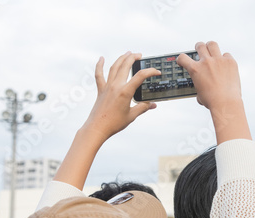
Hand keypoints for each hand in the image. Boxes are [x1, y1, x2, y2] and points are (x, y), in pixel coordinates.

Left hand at [52, 53, 159, 189]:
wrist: (98, 127)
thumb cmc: (114, 123)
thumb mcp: (132, 115)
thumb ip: (143, 108)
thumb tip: (153, 105)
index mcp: (125, 92)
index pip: (140, 76)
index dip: (150, 72)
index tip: (156, 72)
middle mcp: (116, 86)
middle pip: (125, 66)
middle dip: (133, 58)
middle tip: (140, 55)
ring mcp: (107, 86)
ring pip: (114, 67)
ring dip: (121, 58)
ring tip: (127, 53)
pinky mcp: (100, 90)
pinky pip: (99, 74)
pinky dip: (99, 65)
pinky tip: (101, 59)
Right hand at [177, 41, 250, 143]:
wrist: (226, 103)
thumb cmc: (212, 101)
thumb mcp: (199, 93)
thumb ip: (199, 85)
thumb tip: (202, 86)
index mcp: (195, 70)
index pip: (183, 58)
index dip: (181, 59)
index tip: (183, 60)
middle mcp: (206, 62)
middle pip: (200, 46)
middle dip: (199, 47)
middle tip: (200, 50)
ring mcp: (219, 60)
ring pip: (212, 44)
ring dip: (210, 47)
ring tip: (212, 51)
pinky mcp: (230, 62)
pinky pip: (226, 55)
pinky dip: (225, 58)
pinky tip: (225, 64)